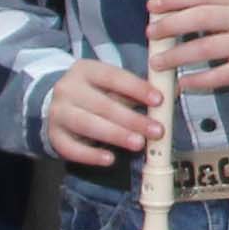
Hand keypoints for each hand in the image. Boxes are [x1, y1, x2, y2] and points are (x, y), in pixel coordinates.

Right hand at [39, 56, 163, 169]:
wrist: (55, 104)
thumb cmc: (94, 93)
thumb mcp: (111, 85)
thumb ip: (138, 90)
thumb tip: (174, 91)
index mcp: (86, 70)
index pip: (113, 77)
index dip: (136, 88)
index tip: (159, 100)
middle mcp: (68, 88)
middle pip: (102, 104)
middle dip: (132, 119)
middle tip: (156, 130)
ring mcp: (58, 113)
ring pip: (88, 124)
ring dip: (116, 135)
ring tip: (138, 144)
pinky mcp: (54, 136)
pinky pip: (71, 148)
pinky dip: (91, 155)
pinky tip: (110, 159)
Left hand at [148, 0, 228, 92]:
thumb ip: (208, 6)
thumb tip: (165, 12)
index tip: (152, 7)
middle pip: (202, 18)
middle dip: (171, 26)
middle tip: (151, 34)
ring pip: (207, 48)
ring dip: (177, 55)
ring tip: (157, 62)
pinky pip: (221, 76)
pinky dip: (198, 80)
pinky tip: (182, 83)